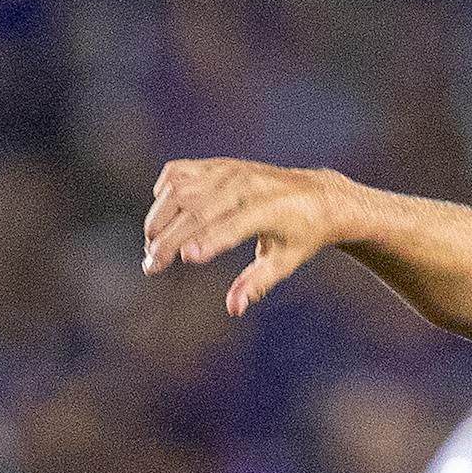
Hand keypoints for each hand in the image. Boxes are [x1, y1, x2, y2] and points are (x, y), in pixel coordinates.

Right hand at [143, 158, 355, 315]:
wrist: (319, 195)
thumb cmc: (303, 234)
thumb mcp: (286, 262)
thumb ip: (257, 284)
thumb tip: (234, 308)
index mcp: (269, 210)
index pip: (233, 225)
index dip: (208, 242)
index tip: (183, 259)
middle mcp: (246, 185)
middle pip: (196, 210)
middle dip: (168, 239)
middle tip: (151, 266)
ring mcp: (229, 171)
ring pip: (180, 189)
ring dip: (159, 217)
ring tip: (152, 246)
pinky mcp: (220, 164)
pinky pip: (179, 171)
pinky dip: (164, 191)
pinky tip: (164, 213)